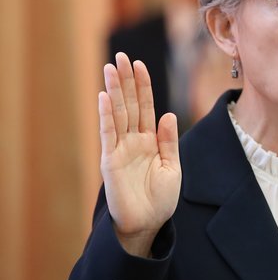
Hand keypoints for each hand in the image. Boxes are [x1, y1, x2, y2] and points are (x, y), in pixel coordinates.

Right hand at [99, 53, 180, 256]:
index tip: (140, 65)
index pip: (145, 107)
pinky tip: (104, 97)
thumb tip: (167, 114)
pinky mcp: (109, 160)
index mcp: (149, 141)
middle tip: (121, 56)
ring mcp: (120, 149)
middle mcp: (133, 141)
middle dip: (126, 80)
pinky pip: (108, 134)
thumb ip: (168, 141)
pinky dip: (106, 115)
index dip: (143, 86)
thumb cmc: (160, 199)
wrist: (148, 224)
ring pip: (117, 113)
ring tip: (110, 68)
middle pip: (129, 104)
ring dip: (114, 91)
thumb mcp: (172, 167)